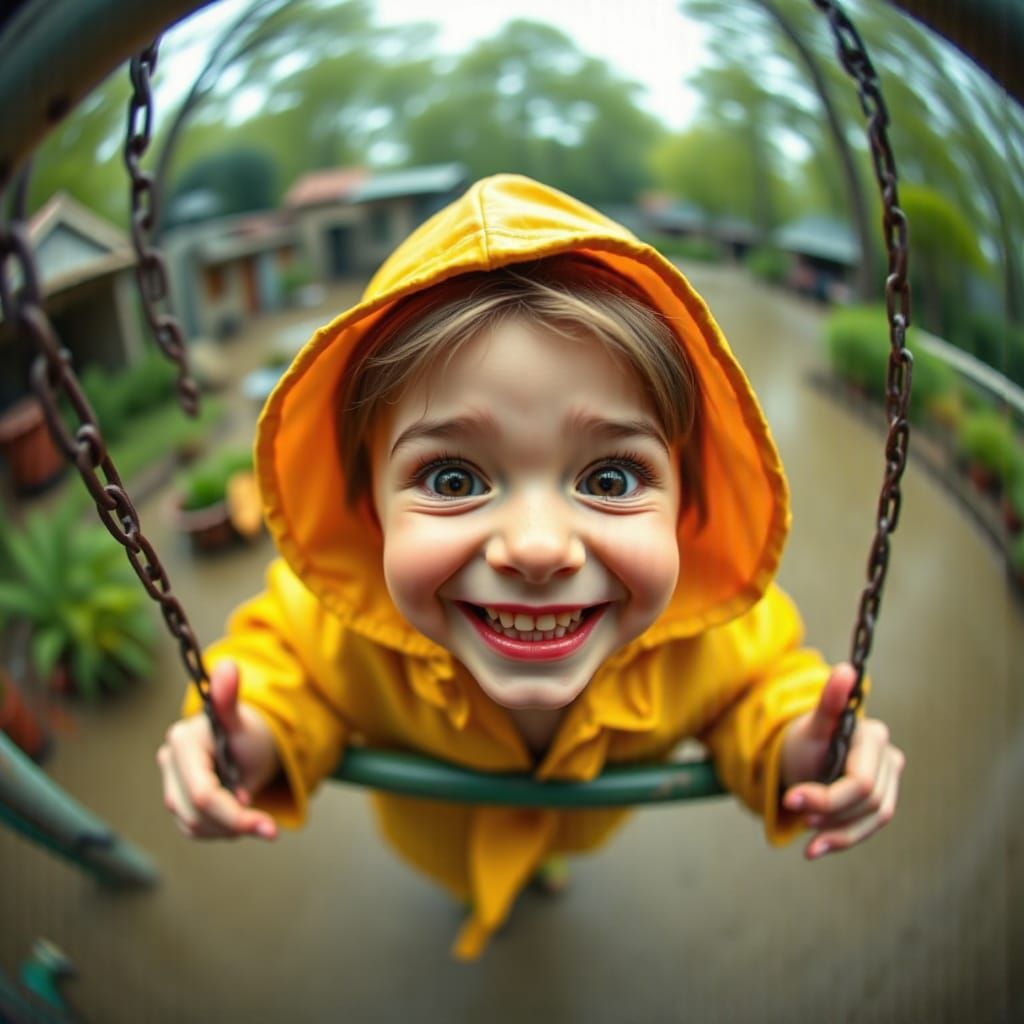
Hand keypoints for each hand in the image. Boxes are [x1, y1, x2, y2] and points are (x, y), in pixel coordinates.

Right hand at [157, 659, 280, 840]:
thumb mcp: (243, 721)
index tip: (268, 828)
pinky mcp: (174, 800)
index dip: (234, 815)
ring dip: (227, 828)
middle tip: (266, 824)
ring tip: (252, 813)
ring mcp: (169, 783)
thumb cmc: (248, 734)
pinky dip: (219, 829)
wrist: (248, 745)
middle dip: (234, 823)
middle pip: (197, 814)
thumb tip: (226, 665)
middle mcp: (168, 761)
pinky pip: (193, 828)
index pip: (203, 794)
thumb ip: (229, 699)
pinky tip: (236, 816)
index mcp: (182, 741)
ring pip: (193, 826)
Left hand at [779, 663, 904, 859]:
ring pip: (874, 818)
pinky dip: (843, 839)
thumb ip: (829, 703)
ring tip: (807, 835)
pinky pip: (870, 827)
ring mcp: (890, 781)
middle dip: (830, 812)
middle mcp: (890, 757)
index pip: (860, 782)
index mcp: (875, 737)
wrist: (802, 754)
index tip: (790, 800)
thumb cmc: (805, 739)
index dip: (827, 797)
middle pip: (868, 802)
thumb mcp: (812, 726)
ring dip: (838, 830)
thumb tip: (845, 669)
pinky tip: (813, 849)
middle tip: (797, 812)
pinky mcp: (883, 801)